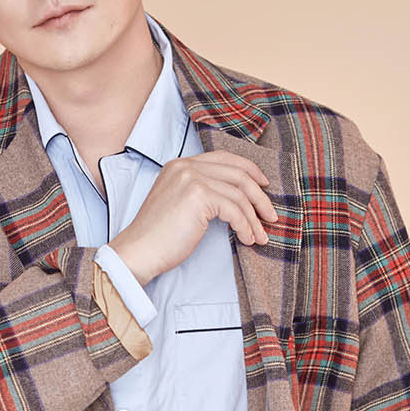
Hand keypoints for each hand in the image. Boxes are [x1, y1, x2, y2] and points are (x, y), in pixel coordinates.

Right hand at [107, 152, 276, 285]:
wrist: (139, 252)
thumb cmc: (159, 237)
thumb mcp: (181, 205)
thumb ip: (202, 193)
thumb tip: (239, 200)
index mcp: (180, 165)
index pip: (224, 158)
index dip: (249, 170)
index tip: (264, 186)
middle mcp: (186, 166)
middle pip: (237, 173)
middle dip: (259, 197)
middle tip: (271, 217)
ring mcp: (191, 178)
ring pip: (239, 194)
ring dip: (254, 218)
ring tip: (260, 236)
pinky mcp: (198, 195)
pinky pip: (234, 210)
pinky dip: (245, 226)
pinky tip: (246, 239)